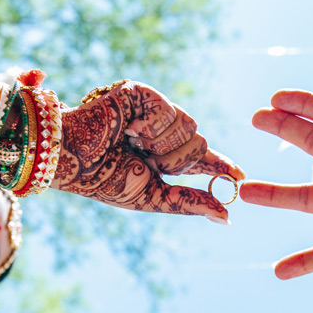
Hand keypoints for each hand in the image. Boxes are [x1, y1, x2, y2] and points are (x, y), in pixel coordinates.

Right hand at [51, 80, 244, 222]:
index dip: (221, 166)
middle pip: (200, 145)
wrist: (72, 158)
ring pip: (191, 128)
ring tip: (133, 145)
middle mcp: (160, 133)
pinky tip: (128, 129)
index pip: (200, 160)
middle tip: (148, 161)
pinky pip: (171, 113)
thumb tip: (227, 219)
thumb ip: (190, 204)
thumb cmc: (104, 180)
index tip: (239, 176)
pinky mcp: (143, 93)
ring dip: (163, 146)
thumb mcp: (153, 198)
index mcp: (160, 157)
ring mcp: (153, 111)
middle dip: (176, 161)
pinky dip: (151, 128)